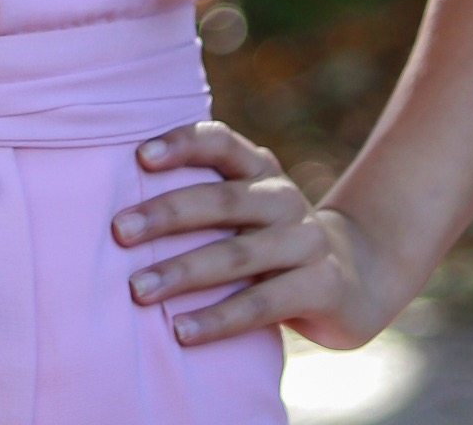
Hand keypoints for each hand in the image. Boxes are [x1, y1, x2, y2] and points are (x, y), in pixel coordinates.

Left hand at [111, 122, 405, 350]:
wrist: (354, 280)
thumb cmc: (271, 240)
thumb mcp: (245, 209)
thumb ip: (202, 197)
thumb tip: (119, 210)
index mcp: (259, 167)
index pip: (219, 140)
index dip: (181, 144)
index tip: (138, 157)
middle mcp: (283, 197)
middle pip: (220, 200)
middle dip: (165, 214)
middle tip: (118, 231)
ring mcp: (306, 241)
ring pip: (237, 255)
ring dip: (182, 272)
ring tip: (138, 289)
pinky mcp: (321, 286)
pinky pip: (261, 304)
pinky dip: (218, 319)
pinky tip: (181, 332)